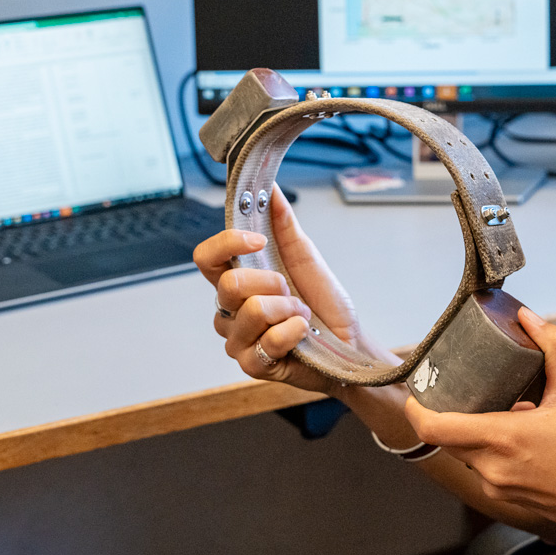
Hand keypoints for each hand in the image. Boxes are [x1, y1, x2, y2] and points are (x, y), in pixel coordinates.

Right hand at [192, 186, 366, 394]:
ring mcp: (237, 340)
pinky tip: (302, 335)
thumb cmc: (323, 303)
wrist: (349, 341)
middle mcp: (229, 311)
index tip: (259, 240)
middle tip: (292, 292)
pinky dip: (295, 332)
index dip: (226, 244)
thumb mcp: (306, 257)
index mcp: (236, 281)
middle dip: (273, 283)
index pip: (206, 259)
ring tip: (300, 315)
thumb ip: (283, 224)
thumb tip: (270, 189)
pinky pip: (269, 340)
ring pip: (252, 310)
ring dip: (289, 309)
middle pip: (230, 285)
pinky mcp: (251, 365)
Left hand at [404, 307, 555, 533]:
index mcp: (502, 438)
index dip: (416, 408)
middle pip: (447, 439)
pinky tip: (516, 438)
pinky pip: (484, 471)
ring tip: (498, 411)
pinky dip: (490, 452)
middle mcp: (492, 468)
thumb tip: (528, 318)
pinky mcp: (507, 500)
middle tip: (456, 389)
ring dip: (472, 433)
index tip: (416, 389)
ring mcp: (498, 488)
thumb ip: (552, 347)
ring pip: (465, 455)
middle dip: (446, 414)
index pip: (434, 428)